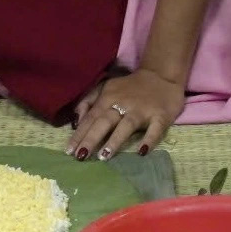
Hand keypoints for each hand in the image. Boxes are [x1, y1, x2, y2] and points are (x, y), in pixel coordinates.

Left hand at [67, 69, 183, 160]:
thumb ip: (89, 101)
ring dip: (115, 140)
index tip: (68, 151)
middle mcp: (123, 103)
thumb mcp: (107, 88)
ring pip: (127, 125)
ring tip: (104, 157)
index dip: (80, 134)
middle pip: (105, 121)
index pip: (91, 117)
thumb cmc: (130, 87)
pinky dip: (149, 140)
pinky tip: (142, 152)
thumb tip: (75, 121)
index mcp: (109, 97)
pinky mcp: (161, 116)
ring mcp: (142, 110)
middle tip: (81, 156)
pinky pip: (155, 129)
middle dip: (91, 138)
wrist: (162, 75)